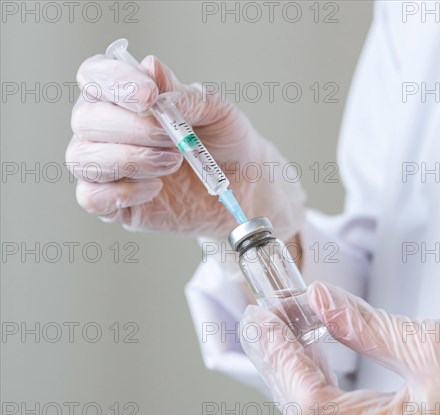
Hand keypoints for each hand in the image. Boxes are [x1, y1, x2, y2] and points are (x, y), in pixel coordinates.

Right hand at [66, 54, 304, 238]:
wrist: (242, 190)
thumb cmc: (225, 145)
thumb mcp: (217, 113)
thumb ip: (185, 93)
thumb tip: (150, 68)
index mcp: (126, 98)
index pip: (93, 77)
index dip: (112, 82)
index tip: (149, 95)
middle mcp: (107, 131)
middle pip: (85, 119)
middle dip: (131, 128)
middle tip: (172, 139)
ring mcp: (108, 170)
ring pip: (81, 158)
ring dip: (129, 158)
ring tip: (172, 162)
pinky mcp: (114, 205)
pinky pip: (91, 197)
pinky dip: (122, 191)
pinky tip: (155, 189)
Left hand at [241, 281, 439, 414]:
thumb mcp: (430, 340)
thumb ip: (362, 324)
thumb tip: (317, 300)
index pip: (314, 405)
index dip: (282, 359)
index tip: (264, 320)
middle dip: (279, 365)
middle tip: (260, 321)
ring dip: (295, 374)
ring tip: (278, 330)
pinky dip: (319, 386)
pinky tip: (309, 355)